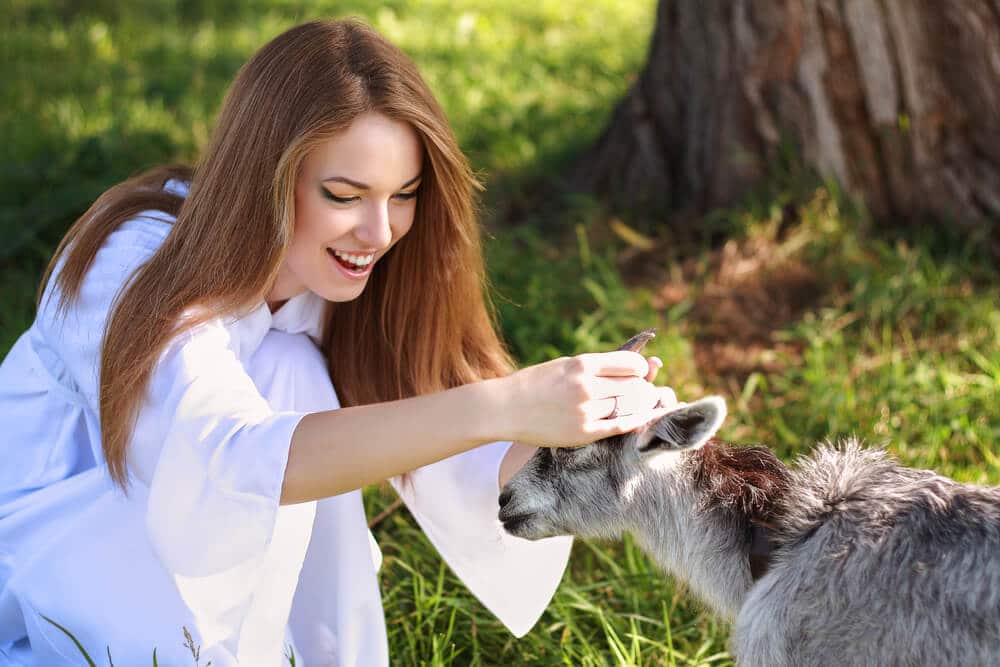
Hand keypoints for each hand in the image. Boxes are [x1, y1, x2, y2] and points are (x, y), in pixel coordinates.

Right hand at [494, 351, 677, 446]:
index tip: (639, 372)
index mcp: (581, 364)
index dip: (639, 368)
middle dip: (641, 388)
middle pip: (633, 387)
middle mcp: (585, 386)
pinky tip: (637, 417)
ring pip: (627, 406)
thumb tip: (634, 367)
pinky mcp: (582, 433)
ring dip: (635, 404)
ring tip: (633, 403)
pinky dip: (633, 421)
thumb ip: (595, 367)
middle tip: (642, 390)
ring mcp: (584, 411)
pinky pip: (619, 426)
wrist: (505, 408)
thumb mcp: (565, 365)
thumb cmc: (536, 383)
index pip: (630, 364)